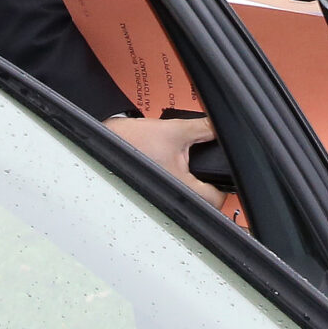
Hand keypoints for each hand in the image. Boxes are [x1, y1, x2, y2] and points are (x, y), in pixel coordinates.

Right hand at [106, 114, 224, 206]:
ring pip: (187, 198)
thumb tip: (220, 127)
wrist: (104, 141)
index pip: (216, 200)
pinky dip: (177, 182)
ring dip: (191, 183)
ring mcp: (158, 200)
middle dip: (207, 183)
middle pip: (203, 201)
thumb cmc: (130, 141)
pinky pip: (171, 193)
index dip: (223, 185)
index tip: (221, 172)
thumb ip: (203, 129)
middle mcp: (169, 200)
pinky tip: (172, 169)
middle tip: (204, 167)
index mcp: (180, 189)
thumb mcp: (175, 130)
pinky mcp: (149, 194)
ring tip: (186, 167)